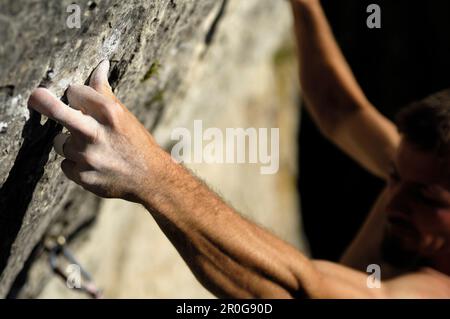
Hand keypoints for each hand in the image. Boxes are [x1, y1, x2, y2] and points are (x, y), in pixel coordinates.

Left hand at [28, 60, 166, 201]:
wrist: (150, 178)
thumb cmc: (137, 142)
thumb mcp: (124, 116)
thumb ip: (105, 92)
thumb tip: (100, 65)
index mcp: (110, 113)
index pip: (75, 92)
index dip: (74, 94)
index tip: (76, 97)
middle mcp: (96, 133)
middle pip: (57, 111)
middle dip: (41, 100)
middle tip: (35, 96)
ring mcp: (87, 157)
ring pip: (60, 142)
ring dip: (70, 143)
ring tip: (93, 148)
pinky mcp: (82, 176)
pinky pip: (65, 164)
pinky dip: (76, 163)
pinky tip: (94, 165)